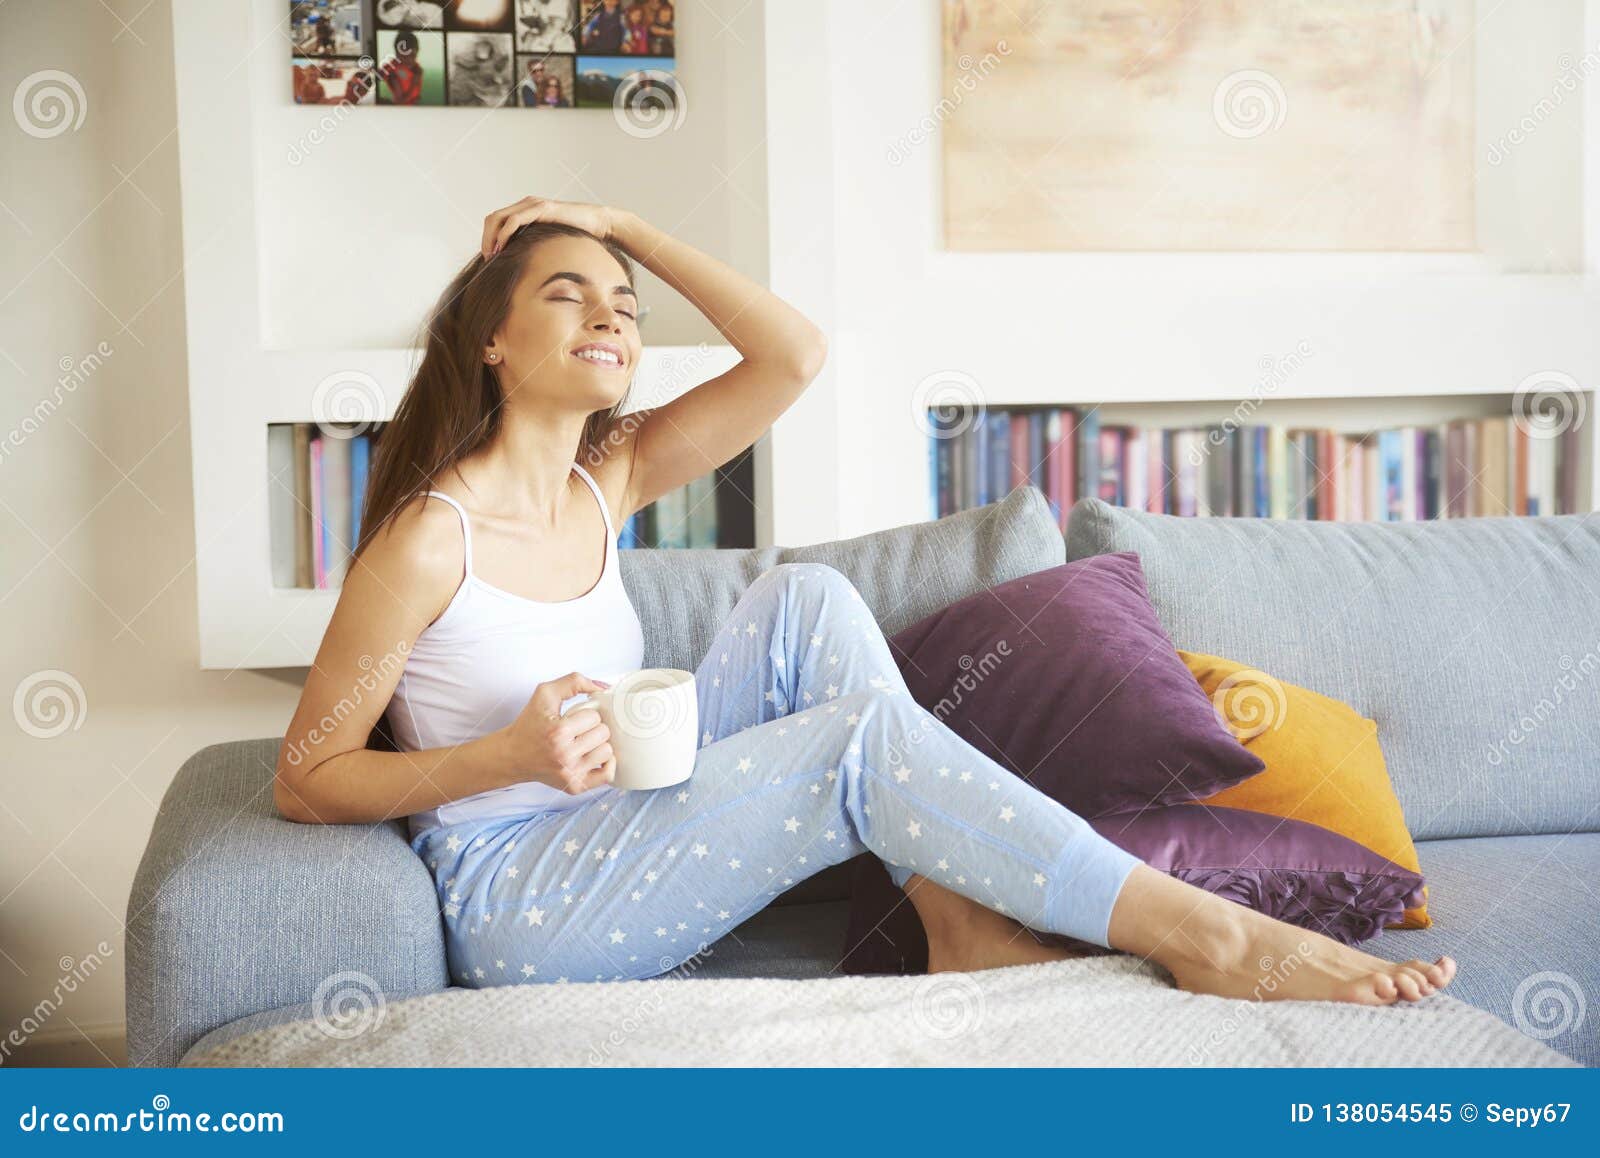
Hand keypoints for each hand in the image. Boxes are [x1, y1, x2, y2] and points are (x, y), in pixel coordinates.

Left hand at [481, 196, 621, 257]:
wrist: (598, 224)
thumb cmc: (575, 236)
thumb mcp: (549, 242)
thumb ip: (535, 246)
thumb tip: (521, 265)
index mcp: (525, 211)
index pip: (496, 221)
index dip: (488, 238)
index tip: (489, 258)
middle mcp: (525, 205)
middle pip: (492, 218)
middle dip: (485, 238)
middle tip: (487, 258)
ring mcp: (532, 205)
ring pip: (498, 218)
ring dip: (491, 237)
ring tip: (492, 255)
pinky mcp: (540, 209)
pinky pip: (514, 220)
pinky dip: (504, 234)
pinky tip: (503, 248)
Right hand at [497, 672, 614, 793]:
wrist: (512, 756)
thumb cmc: (528, 726)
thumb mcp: (545, 694)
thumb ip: (573, 681)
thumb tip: (603, 687)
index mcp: (558, 732)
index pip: (594, 717)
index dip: (586, 714)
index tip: (573, 719)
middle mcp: (565, 755)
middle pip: (603, 734)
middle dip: (592, 729)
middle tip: (577, 731)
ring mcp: (571, 774)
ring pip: (607, 752)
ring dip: (597, 745)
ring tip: (582, 744)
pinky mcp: (575, 786)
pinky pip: (607, 775)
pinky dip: (606, 765)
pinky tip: (594, 756)